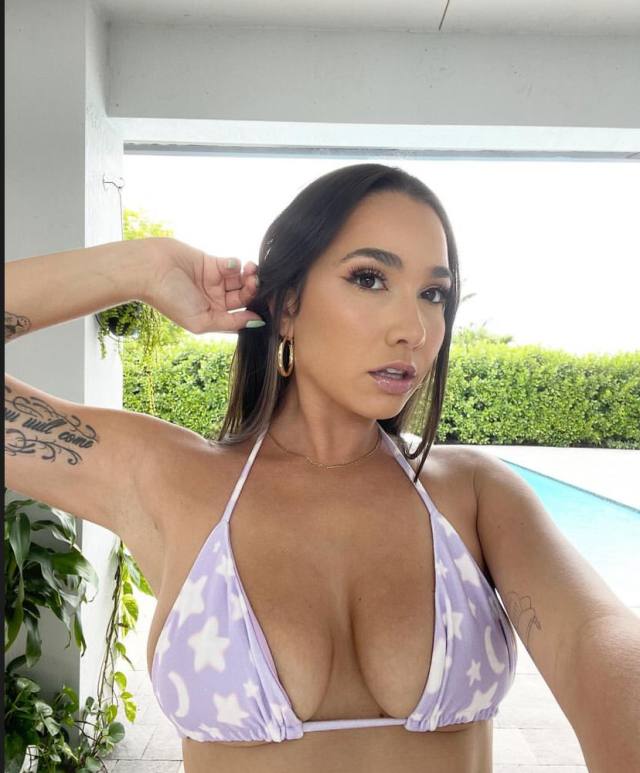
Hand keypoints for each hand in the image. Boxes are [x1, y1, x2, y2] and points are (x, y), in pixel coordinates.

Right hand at [141, 237, 263, 333]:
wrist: (150, 270)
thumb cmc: (170, 299)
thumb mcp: (201, 321)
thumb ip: (230, 323)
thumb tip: (256, 323)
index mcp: (212, 317)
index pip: (241, 316)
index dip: (254, 310)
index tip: (264, 305)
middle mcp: (214, 300)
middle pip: (243, 297)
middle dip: (253, 291)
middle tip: (255, 283)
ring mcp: (214, 282)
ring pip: (241, 280)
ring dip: (249, 276)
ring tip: (250, 271)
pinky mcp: (212, 263)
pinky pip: (232, 264)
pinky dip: (236, 264)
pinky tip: (231, 264)